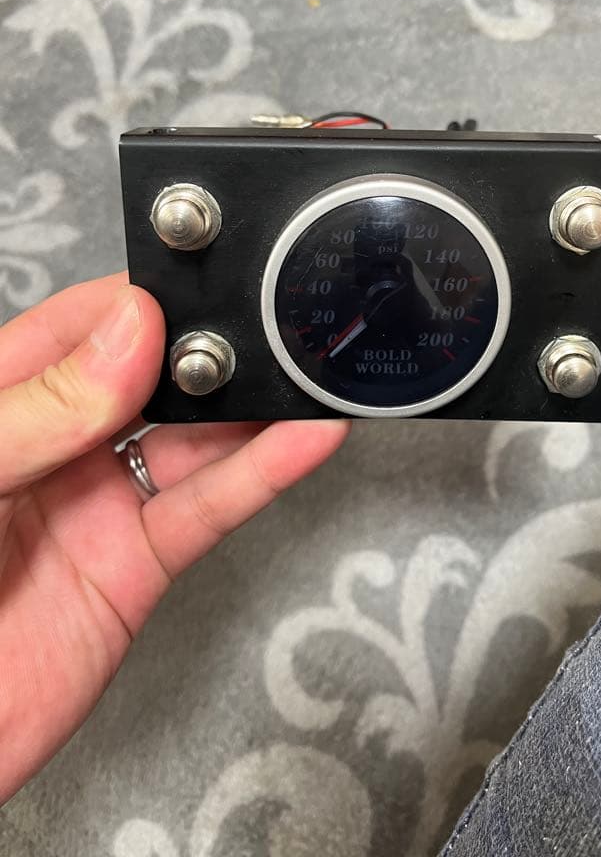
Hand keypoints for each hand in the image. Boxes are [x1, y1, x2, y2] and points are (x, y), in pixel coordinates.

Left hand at [0, 273, 348, 802]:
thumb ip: (39, 409)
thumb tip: (132, 329)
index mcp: (3, 400)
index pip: (85, 326)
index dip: (146, 306)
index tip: (201, 290)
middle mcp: (57, 445)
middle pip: (152, 377)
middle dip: (211, 350)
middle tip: (272, 325)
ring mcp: (99, 505)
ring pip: (193, 440)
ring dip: (253, 406)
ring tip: (310, 367)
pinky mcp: (137, 568)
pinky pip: (207, 511)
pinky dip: (264, 475)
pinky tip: (308, 437)